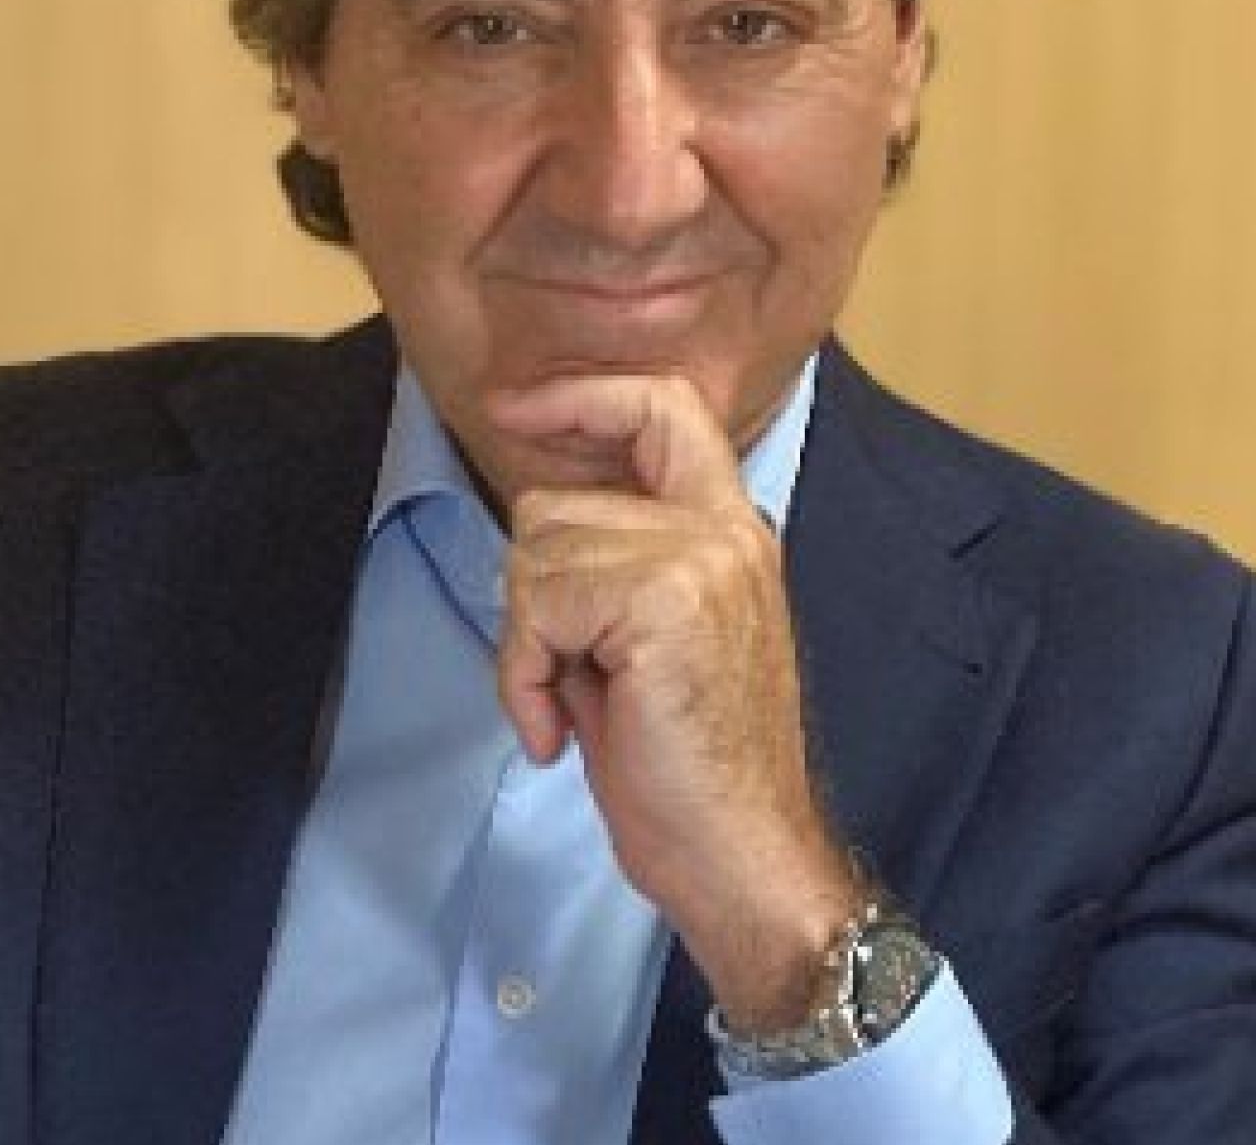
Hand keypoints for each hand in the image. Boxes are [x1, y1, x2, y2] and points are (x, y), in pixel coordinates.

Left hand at [489, 374, 860, 1030]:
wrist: (742, 859)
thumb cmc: (688, 772)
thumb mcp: (648, 645)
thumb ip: (612, 569)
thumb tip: (536, 523)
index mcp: (730, 533)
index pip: (662, 406)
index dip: (580, 396)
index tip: (512, 407)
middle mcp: (725, 532)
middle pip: (554, 504)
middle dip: (529, 594)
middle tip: (563, 675)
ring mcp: (701, 560)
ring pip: (536, 552)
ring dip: (526, 644)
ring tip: (569, 709)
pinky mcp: (665, 601)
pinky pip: (538, 605)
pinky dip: (524, 675)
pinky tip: (557, 732)